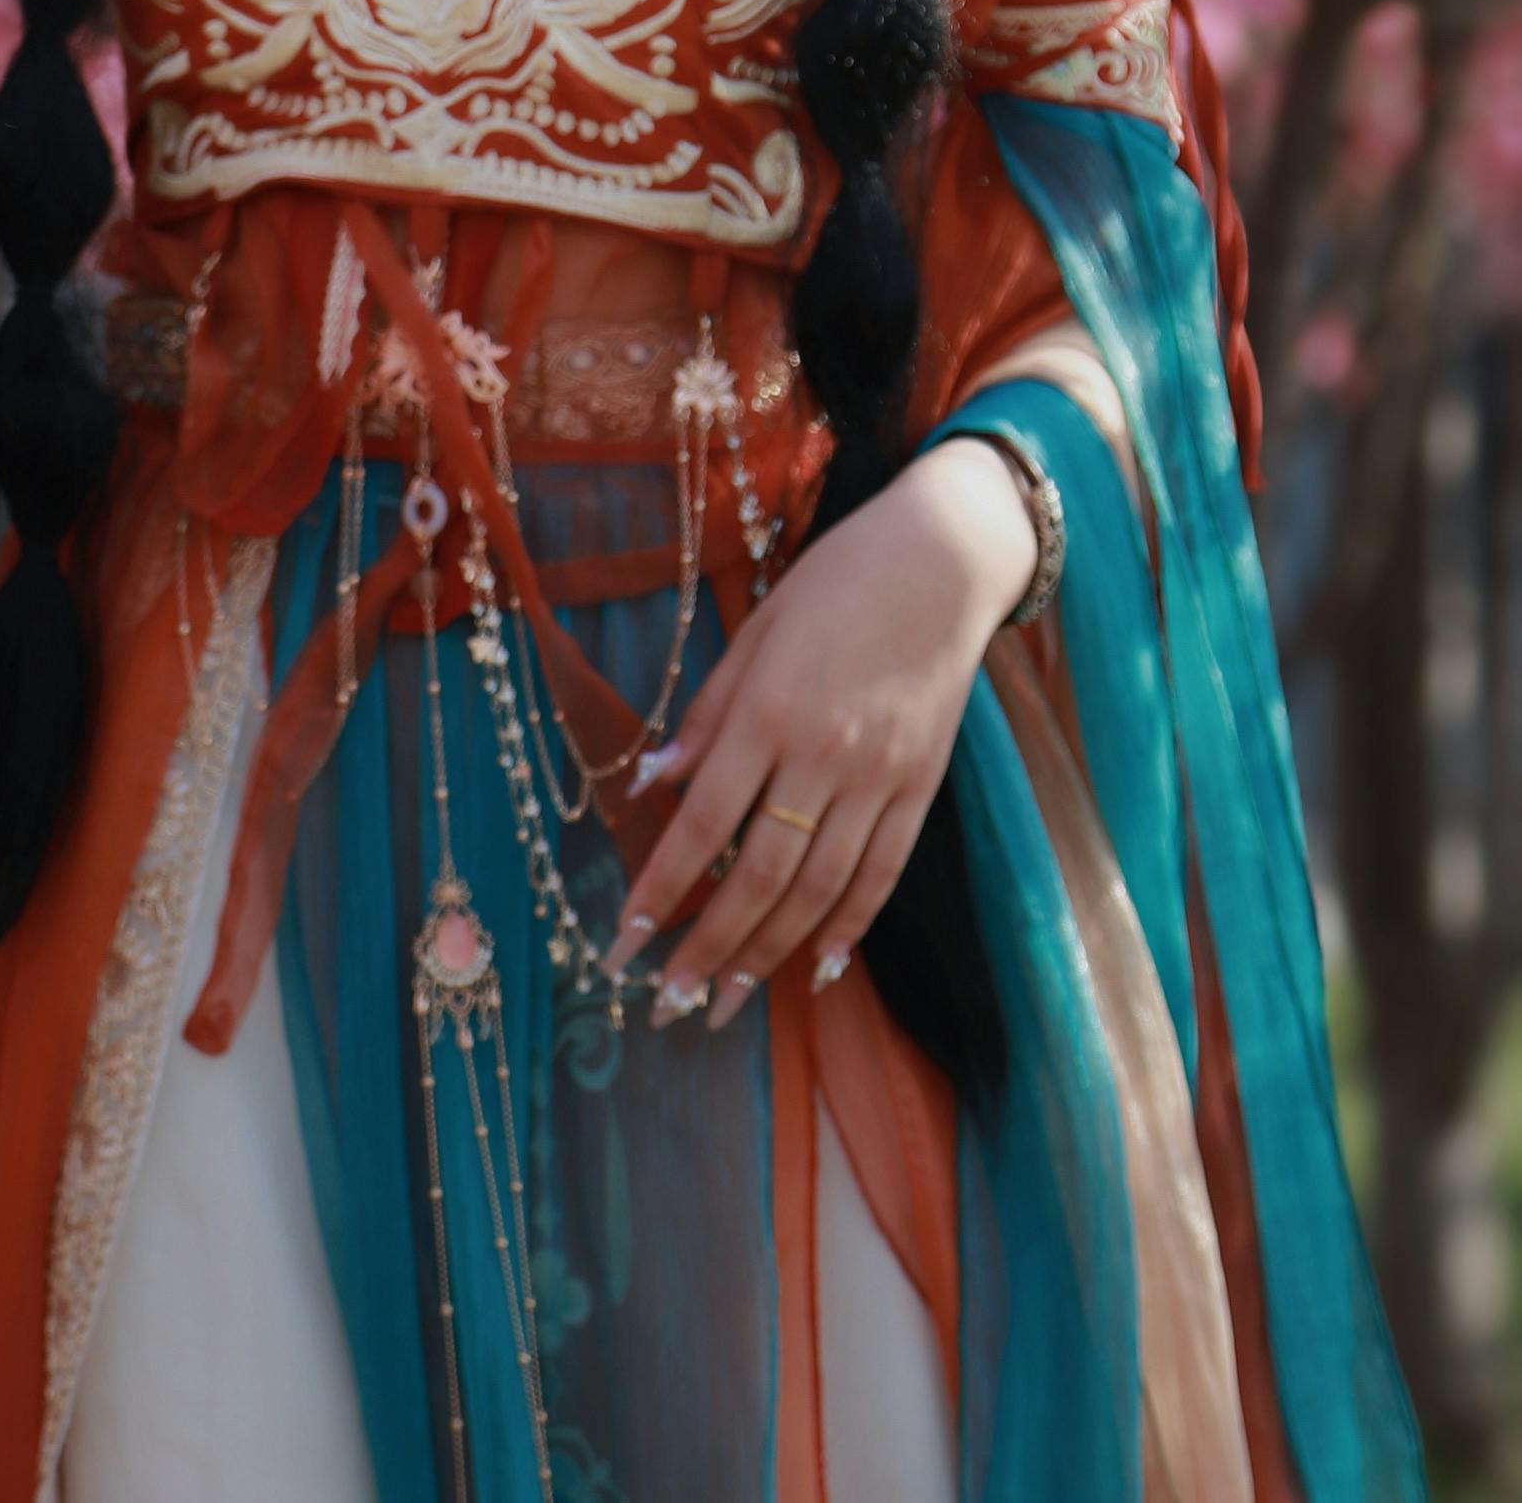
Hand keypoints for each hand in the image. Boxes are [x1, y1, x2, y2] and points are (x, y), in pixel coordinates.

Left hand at [611, 438, 1035, 1028]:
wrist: (941, 561)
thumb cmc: (833, 585)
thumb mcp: (754, 631)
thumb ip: (707, 715)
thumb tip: (652, 783)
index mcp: (768, 711)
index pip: (702, 823)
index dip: (660, 889)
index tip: (623, 943)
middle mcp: (822, 754)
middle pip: (758, 876)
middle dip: (709, 947)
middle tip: (670, 1002)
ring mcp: (878, 778)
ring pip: (819, 890)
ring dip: (770, 954)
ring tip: (730, 1001)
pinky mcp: (921, 788)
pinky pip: (881, 874)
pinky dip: (849, 926)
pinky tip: (821, 967)